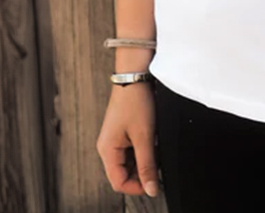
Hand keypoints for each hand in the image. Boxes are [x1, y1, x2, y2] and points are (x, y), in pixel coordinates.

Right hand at [96, 82, 159, 197]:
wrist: (135, 76)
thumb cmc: (135, 101)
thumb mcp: (144, 137)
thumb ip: (147, 165)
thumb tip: (151, 189)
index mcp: (107, 150)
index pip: (119, 183)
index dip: (137, 187)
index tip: (153, 183)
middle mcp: (108, 146)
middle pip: (124, 174)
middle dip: (141, 173)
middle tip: (157, 165)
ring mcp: (115, 139)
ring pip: (129, 162)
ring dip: (144, 160)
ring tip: (155, 148)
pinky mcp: (123, 132)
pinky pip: (132, 150)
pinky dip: (143, 150)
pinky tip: (152, 141)